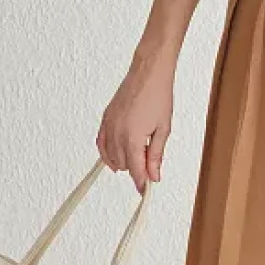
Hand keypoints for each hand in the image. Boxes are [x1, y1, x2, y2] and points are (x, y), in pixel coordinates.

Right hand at [96, 54, 174, 192]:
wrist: (148, 73)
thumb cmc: (158, 96)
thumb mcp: (163, 129)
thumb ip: (156, 154)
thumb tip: (154, 175)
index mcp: (133, 138)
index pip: (136, 170)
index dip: (141, 183)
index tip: (145, 190)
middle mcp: (117, 134)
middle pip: (124, 165)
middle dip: (137, 168)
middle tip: (151, 161)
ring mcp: (109, 126)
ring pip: (111, 157)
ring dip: (124, 161)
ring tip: (140, 151)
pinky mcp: (105, 119)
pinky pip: (100, 143)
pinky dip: (107, 153)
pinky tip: (115, 156)